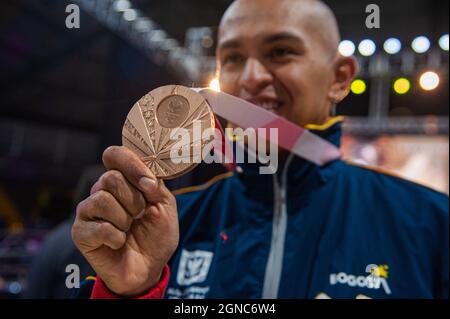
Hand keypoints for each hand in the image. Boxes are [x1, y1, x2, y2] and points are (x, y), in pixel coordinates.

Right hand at [71, 146, 178, 295]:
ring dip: (124, 219)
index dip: (131, 165)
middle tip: (140, 215)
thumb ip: (155, 185)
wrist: (149, 267)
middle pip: (110, 178)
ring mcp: (88, 210)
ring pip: (101, 199)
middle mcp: (102, 190)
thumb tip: (145, 178)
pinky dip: (116, 237)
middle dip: (133, 200)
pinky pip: (98, 226)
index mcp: (123, 179)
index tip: (148, 184)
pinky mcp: (80, 232)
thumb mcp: (165, 205)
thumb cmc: (156, 234)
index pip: (114, 154)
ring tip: (128, 229)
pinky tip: (119, 242)